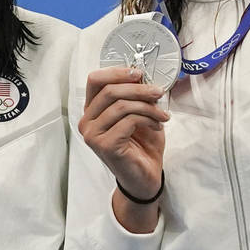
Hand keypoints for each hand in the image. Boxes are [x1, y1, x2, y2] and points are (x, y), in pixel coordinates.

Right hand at [78, 66, 168, 232]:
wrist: (145, 178)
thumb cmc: (141, 147)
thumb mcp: (139, 114)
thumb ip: (135, 96)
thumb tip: (143, 76)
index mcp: (92, 111)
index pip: (95, 80)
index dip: (117, 72)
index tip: (139, 73)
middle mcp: (87, 122)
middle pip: (109, 90)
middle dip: (138, 88)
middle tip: (158, 92)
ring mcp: (93, 135)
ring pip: (120, 105)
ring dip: (147, 106)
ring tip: (163, 114)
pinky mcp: (104, 145)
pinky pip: (128, 121)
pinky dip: (148, 118)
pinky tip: (157, 125)